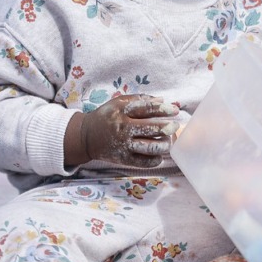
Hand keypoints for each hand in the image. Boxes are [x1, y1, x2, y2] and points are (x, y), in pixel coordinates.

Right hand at [64, 94, 179, 167]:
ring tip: (168, 142)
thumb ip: (140, 99)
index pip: (147, 109)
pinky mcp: (123, 159)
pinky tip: (159, 155)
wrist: (86, 136)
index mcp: (123, 111)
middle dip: (167, 128)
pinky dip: (154, 160)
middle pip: (150, 129)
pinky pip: (143, 162)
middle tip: (175, 126)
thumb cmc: (106, 116)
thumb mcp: (119, 102)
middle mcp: (123, 128)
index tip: (175, 110)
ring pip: (149, 147)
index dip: (163, 109)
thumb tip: (162, 100)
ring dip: (164, 145)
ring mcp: (123, 145)